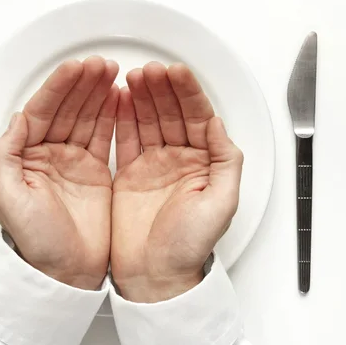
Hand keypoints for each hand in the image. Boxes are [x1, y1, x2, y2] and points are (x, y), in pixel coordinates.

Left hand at [0, 57, 118, 289]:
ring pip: (87, 116)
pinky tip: (119, 98)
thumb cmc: (35, 241)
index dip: (59, 87)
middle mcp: (50, 154)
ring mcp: (74, 161)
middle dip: (83, 83)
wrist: (64, 272)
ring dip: (98, 93)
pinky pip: (104, 135)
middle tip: (101, 64)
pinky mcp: (96, 171)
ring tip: (113, 73)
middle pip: (67, 108)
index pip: (42, 110)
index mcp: (26, 156)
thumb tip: (16, 118)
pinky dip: (112, 115)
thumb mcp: (9, 197)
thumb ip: (7, 155)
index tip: (76, 68)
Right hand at [111, 62, 243, 301]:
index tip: (176, 73)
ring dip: (142, 97)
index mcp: (205, 163)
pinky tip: (119, 99)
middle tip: (150, 70)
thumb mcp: (222, 202)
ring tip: (132, 77)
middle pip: (171, 113)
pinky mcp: (129, 173)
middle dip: (162, 88)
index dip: (187, 93)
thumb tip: (218, 124)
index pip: (198, 117)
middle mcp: (180, 159)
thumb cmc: (190, 245)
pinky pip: (126, 138)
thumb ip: (226, 160)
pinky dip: (122, 117)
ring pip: (148, 120)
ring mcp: (153, 165)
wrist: (156, 274)